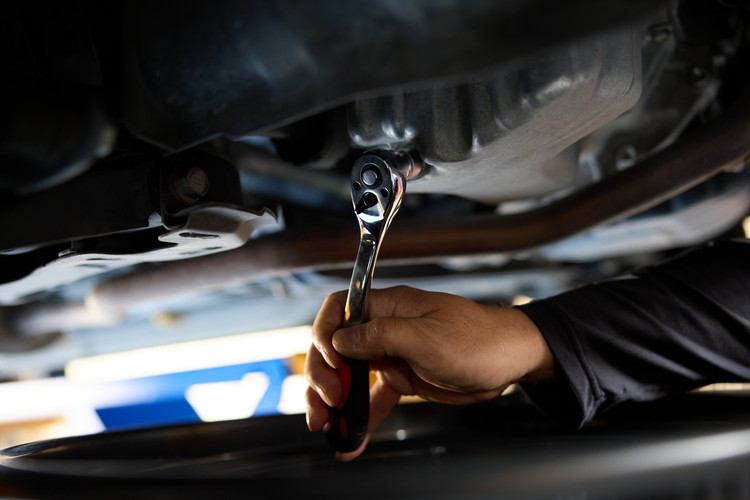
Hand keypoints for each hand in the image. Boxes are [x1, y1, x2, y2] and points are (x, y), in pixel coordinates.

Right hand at [305, 286, 553, 460]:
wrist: (510, 361)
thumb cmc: (479, 339)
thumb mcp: (427, 337)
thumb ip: (381, 336)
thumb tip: (341, 339)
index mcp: (389, 307)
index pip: (340, 309)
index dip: (325, 333)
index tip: (332, 362)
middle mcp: (385, 328)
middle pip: (336, 346)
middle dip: (323, 375)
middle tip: (326, 402)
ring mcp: (392, 353)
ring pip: (349, 374)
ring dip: (334, 400)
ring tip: (326, 425)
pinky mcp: (402, 377)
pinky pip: (374, 397)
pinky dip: (361, 417)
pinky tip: (352, 439)